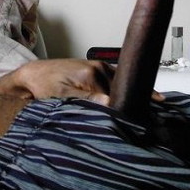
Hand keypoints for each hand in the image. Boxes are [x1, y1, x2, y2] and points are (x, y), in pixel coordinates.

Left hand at [0, 59, 164, 105]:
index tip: (141, 121)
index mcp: (92, 73)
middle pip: (123, 89)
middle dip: (135, 102)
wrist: (33, 74)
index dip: (127, 110)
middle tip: (155, 118)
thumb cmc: (43, 85)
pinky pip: (118, 79)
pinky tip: (147, 95)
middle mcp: (99, 67)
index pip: (117, 95)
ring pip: (122, 84)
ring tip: (157, 107)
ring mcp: (99, 67)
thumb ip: (86, 100)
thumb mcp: (61, 96)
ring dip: (134, 96)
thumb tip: (110, 104)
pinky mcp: (97, 69)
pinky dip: (129, 88)